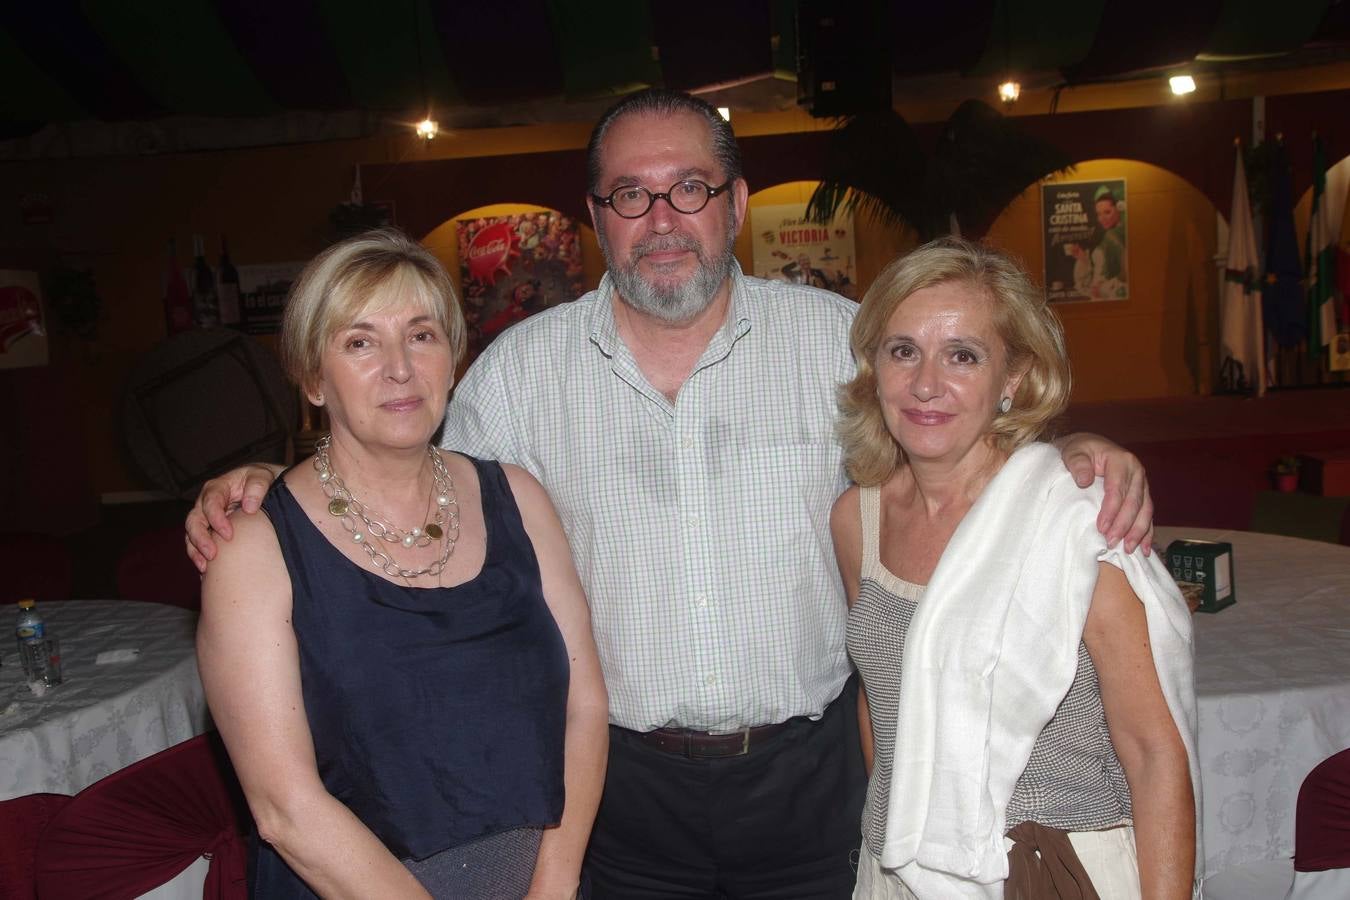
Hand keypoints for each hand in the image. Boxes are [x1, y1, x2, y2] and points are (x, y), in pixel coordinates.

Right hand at [184, 463, 281, 571]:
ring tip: (205, 568)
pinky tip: (207, 573)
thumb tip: (249, 507)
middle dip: (200, 539)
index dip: (215, 518)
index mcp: (218, 488)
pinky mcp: (210, 532)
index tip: (228, 534)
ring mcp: (206, 519)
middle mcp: (206, 503)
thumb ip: (257, 487)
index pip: (210, 502)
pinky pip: (198, 546)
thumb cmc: (264, 480)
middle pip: (194, 520)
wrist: (268, 488)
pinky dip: (200, 558)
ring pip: (191, 535)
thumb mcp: (263, 476)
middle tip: (212, 555)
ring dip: (196, 552)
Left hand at [1056, 433, 1153, 554]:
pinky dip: (1147, 532)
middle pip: (1134, 503)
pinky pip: (1147, 514)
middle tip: (1111, 542)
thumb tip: (1084, 480)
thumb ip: (1077, 463)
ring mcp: (1142, 484)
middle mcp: (1136, 472)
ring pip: (1145, 510)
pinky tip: (1144, 548)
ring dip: (1138, 532)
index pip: (1118, 489)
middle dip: (1124, 525)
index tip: (1101, 528)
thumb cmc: (1079, 451)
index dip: (1111, 510)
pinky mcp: (1142, 494)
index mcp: (1122, 460)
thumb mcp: (1073, 452)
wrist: (1089, 447)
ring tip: (1129, 549)